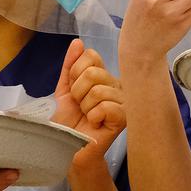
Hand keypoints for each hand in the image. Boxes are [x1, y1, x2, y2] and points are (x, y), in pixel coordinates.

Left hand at [53, 38, 125, 162]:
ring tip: (88, 117)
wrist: (68, 148)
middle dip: (78, 93)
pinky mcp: (126, 118)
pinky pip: (106, 106)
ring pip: (98, 91)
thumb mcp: (64, 90)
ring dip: (85, 107)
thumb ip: (70, 66)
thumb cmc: (67, 121)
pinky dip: (94, 117)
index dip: (75, 74)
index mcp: (104, 76)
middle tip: (80, 107)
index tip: (73, 91)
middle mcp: (118, 85)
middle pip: (93, 73)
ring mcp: (124, 101)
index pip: (91, 56)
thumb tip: (78, 42)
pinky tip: (96, 124)